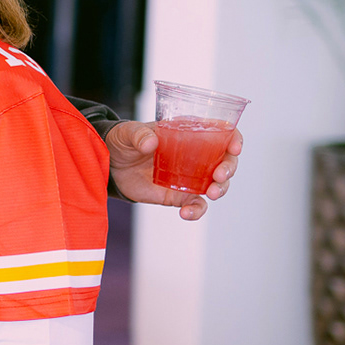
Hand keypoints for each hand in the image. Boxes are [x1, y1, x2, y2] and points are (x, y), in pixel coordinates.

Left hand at [106, 120, 241, 220]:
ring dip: (221, 189)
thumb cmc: (124, 141)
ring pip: (217, 184)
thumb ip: (138, 135)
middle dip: (230, 168)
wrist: (110, 164)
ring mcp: (191, 176)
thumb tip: (151, 143)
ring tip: (211, 194)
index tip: (234, 148)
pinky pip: (196, 204)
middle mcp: (197, 155)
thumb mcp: (128, 132)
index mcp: (190, 133)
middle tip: (219, 175)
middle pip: (226, 161)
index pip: (222, 133)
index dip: (233, 139)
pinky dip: (196, 210)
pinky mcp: (179, 195)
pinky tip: (187, 213)